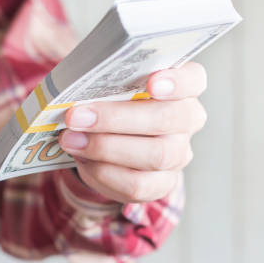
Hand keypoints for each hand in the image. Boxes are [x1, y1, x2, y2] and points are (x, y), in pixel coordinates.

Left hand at [58, 62, 206, 203]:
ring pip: (155, 154)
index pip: (193, 79)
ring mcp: (178, 153)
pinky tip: (82, 159)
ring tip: (70, 139)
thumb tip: (75, 92)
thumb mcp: (108, 82)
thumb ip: (102, 80)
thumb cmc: (110, 99)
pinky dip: (103, 172)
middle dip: (116, 118)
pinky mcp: (162, 183)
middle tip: (76, 116)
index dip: (177, 81)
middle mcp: (187, 119)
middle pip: (167, 118)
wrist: (109, 135)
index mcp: (182, 85)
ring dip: (105, 147)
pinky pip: (137, 184)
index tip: (152, 83)